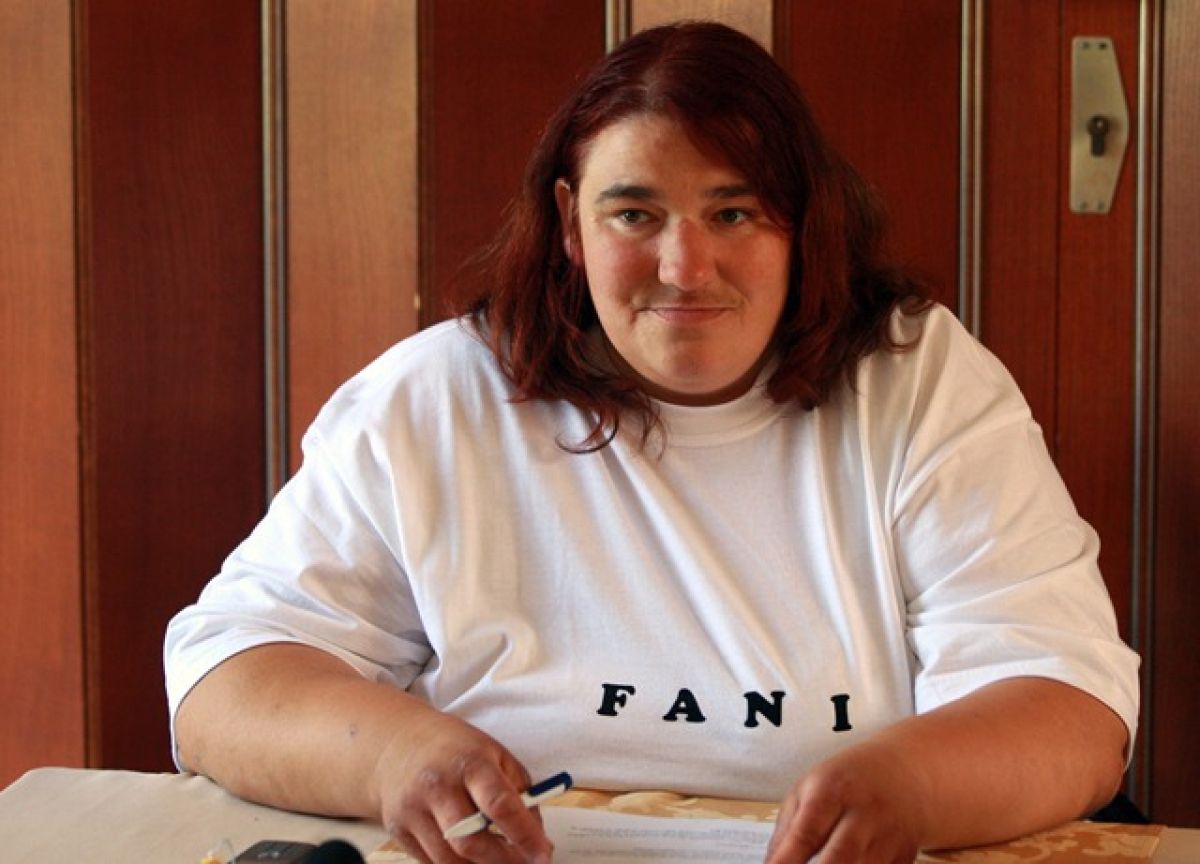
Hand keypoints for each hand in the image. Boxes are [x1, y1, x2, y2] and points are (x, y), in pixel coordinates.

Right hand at [371, 705, 552, 863]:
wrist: (399, 743)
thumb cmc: (454, 749)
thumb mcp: (495, 754)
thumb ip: (520, 792)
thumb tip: (536, 836)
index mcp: (469, 762)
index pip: (500, 805)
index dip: (524, 835)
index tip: (543, 854)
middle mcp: (438, 786)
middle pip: (471, 841)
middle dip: (504, 861)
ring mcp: (413, 809)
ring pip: (450, 860)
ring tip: (499, 860)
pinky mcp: (398, 829)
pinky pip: (431, 862)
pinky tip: (471, 855)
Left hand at [765, 742, 926, 863]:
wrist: (905, 770)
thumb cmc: (846, 781)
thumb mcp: (809, 789)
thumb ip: (787, 831)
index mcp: (832, 792)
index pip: (806, 835)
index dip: (786, 863)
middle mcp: (864, 813)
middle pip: (840, 858)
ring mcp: (889, 837)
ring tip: (822, 863)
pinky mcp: (905, 856)